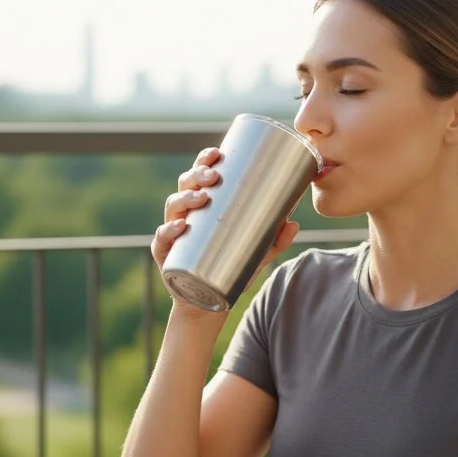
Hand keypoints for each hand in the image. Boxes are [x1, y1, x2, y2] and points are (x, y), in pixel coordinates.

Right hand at [151, 148, 299, 311]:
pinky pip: (162, 239)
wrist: (208, 304)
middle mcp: (185, 214)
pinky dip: (169, 231)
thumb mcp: (256, 254)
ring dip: (185, 198)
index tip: (217, 152)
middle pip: (185, 185)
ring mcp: (173, 233)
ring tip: (202, 198)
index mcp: (203, 206)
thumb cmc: (230, 270)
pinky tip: (180, 227)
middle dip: (197, 174)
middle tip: (213, 176)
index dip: (204, 160)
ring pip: (173, 207)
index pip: (200, 176)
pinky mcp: (165, 254)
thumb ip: (275, 240)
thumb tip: (294, 223)